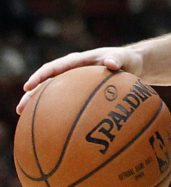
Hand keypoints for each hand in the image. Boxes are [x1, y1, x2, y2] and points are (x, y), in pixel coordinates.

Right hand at [18, 48, 142, 114]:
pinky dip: (57, 112)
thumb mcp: (126, 58)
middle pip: (48, 82)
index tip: (29, 87)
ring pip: (53, 93)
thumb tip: (110, 63)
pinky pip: (66, 102)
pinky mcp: (81, 92)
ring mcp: (76, 82)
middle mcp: (73, 71)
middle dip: (32, 95)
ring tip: (26, 121)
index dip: (41, 76)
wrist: (134, 65)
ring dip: (39, 105)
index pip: (56, 67)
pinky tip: (52, 128)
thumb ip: (118, 59)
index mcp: (80, 61)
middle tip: (20, 109)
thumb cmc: (129, 61)